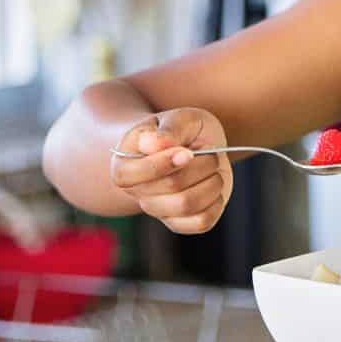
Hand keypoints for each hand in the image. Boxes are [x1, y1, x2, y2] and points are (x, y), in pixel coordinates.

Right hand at [110, 107, 233, 234]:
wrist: (192, 145)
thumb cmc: (179, 131)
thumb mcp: (177, 119)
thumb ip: (167, 130)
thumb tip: (154, 145)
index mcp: (124, 167)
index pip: (143, 172)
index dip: (168, 162)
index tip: (188, 151)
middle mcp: (138, 193)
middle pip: (173, 187)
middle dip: (200, 165)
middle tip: (209, 151)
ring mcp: (159, 211)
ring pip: (188, 205)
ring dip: (211, 182)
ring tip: (212, 167)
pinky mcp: (181, 223)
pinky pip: (201, 222)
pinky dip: (215, 202)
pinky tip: (213, 186)